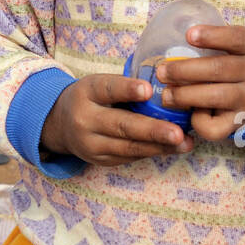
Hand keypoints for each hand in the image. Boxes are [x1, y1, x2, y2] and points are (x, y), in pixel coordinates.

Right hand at [40, 73, 193, 166]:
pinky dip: (154, 152)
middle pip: (121, 126)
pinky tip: (174, 148)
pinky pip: (130, 156)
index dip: (127, 89)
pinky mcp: (101, 160)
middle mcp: (85, 120)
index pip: (107, 89)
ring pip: (129, 147)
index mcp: (86, 93)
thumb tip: (167, 85)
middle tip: (177, 132)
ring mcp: (91, 144)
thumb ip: (125, 86)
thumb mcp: (98, 84)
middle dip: (152, 130)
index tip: (149, 89)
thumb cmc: (90, 98)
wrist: (60, 125)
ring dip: (160, 146)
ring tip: (184, 143)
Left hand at [157, 25, 244, 141]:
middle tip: (161, 72)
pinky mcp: (240, 121)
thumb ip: (211, 42)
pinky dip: (199, 121)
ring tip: (166, 95)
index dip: (212, 36)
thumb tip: (169, 40)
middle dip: (184, 70)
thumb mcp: (232, 46)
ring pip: (216, 96)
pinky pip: (217, 127)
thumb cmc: (235, 62)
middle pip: (218, 69)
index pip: (236, 38)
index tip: (189, 35)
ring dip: (185, 96)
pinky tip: (191, 113)